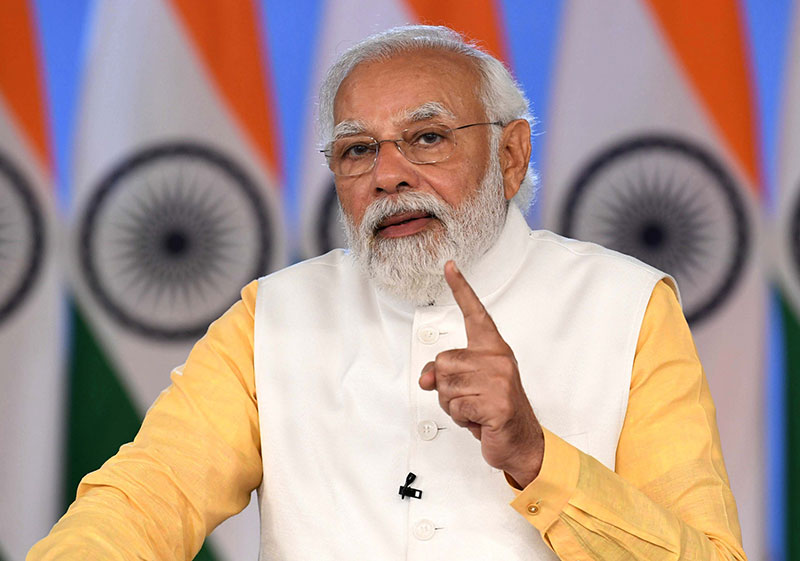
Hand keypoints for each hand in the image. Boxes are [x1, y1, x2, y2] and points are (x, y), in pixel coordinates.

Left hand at [418, 261, 544, 487]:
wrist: (520, 442)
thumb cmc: (493, 411)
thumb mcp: (465, 387)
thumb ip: (443, 375)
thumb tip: (426, 378)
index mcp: (492, 349)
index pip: (475, 313)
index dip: (461, 288)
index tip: (450, 266)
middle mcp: (497, 359)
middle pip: (443, 361)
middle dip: (446, 387)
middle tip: (470, 398)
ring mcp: (499, 380)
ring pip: (445, 386)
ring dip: (453, 405)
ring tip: (475, 409)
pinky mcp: (497, 403)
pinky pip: (456, 406)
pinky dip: (461, 419)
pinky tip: (480, 420)